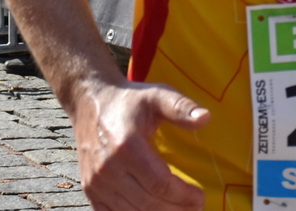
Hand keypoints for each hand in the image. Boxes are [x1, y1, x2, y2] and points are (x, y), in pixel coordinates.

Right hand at [70, 76, 209, 210]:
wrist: (90, 102)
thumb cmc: (129, 100)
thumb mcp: (157, 95)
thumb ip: (181, 107)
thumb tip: (205, 118)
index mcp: (126, 146)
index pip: (160, 184)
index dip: (183, 196)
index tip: (200, 197)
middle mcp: (107, 168)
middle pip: (148, 203)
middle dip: (176, 209)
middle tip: (195, 207)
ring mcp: (96, 182)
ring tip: (179, 210)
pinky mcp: (90, 190)